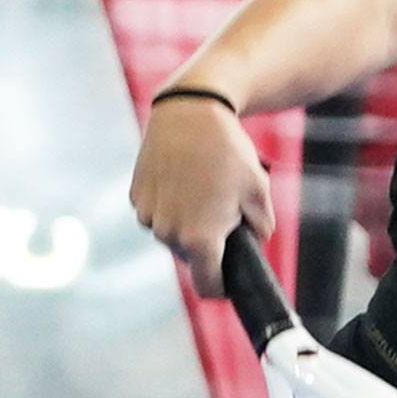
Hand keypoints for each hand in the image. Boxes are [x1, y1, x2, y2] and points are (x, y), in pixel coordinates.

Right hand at [127, 87, 271, 270]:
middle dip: (207, 243)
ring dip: (186, 223)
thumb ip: (260, 230)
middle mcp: (168, 233)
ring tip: (202, 188)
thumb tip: (253, 244)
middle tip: (223, 210)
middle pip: (190, 257)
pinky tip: (182, 178)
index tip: (229, 279)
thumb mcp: (258, 192)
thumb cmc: (229, 152)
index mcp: (200, 239)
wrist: (191, 111)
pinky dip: (169, 205)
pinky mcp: (136, 196)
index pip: (208, 286)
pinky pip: (155, 214)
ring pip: (171, 235)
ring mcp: (148, 215)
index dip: (221, 286)